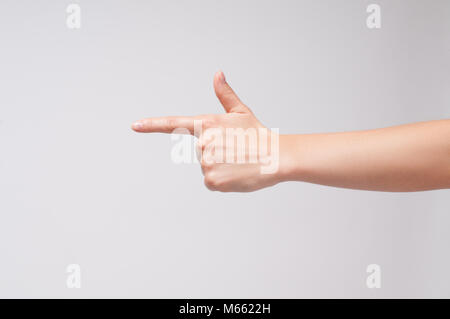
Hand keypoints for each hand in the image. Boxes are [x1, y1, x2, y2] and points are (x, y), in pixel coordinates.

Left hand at [132, 71, 284, 191]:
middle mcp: (202, 142)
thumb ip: (225, 95)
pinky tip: (237, 174)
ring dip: (220, 167)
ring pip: (207, 167)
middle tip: (236, 150)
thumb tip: (217, 74)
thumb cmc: (259, 134)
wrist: (277, 157)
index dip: (152, 125)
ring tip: (239, 162)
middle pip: (201, 152)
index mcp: (206, 124)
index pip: (174, 124)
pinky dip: (223, 181)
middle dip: (216, 153)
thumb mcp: (241, 112)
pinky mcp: (211, 180)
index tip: (135, 126)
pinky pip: (211, 182)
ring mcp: (206, 162)